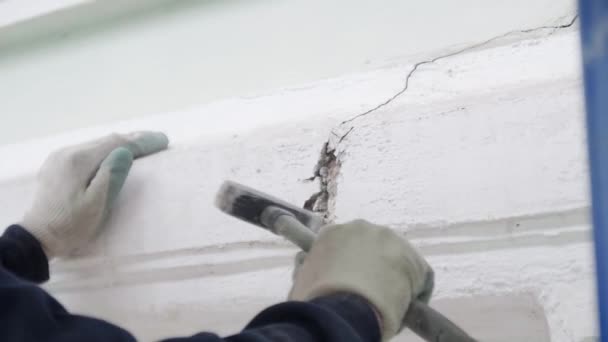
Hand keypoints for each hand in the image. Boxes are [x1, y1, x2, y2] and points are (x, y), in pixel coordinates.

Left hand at [22, 132, 168, 258]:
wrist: (37, 238)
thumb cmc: (71, 225)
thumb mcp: (96, 204)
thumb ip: (111, 175)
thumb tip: (126, 151)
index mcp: (80, 160)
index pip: (117, 144)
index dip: (142, 141)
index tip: (163, 141)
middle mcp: (68, 152)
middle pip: (107, 140)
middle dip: (134, 139)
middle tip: (158, 140)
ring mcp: (60, 158)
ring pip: (96, 145)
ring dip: (120, 144)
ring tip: (142, 145)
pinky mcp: (57, 167)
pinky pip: (87, 152)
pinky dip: (105, 151)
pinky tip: (114, 155)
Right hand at [289, 219, 433, 340]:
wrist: (342, 310)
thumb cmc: (316, 298)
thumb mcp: (302, 279)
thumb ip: (309, 268)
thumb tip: (307, 265)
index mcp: (332, 233)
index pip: (344, 246)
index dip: (347, 266)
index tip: (346, 285)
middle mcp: (361, 228)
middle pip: (373, 249)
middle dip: (372, 269)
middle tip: (366, 297)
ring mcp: (390, 240)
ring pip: (396, 261)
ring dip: (392, 279)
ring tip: (385, 306)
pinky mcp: (413, 258)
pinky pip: (418, 277)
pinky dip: (414, 295)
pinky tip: (403, 313)